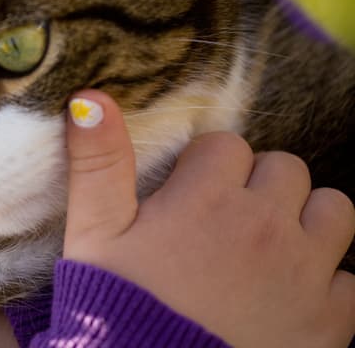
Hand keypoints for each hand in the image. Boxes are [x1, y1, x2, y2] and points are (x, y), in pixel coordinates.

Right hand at [62, 89, 354, 347]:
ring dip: (306, 220)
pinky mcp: (331, 321)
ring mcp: (305, 272)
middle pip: (285, 168)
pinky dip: (327, 282)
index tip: (186, 195)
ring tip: (268, 247)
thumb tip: (91, 98)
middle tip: (225, 221)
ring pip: (334, 209)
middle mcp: (265, 225)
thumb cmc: (116, 305)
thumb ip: (98, 161)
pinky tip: (289, 295)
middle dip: (258, 185)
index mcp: (208, 198)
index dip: (205, 167)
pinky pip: (352, 279)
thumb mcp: (94, 232)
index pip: (227, 145)